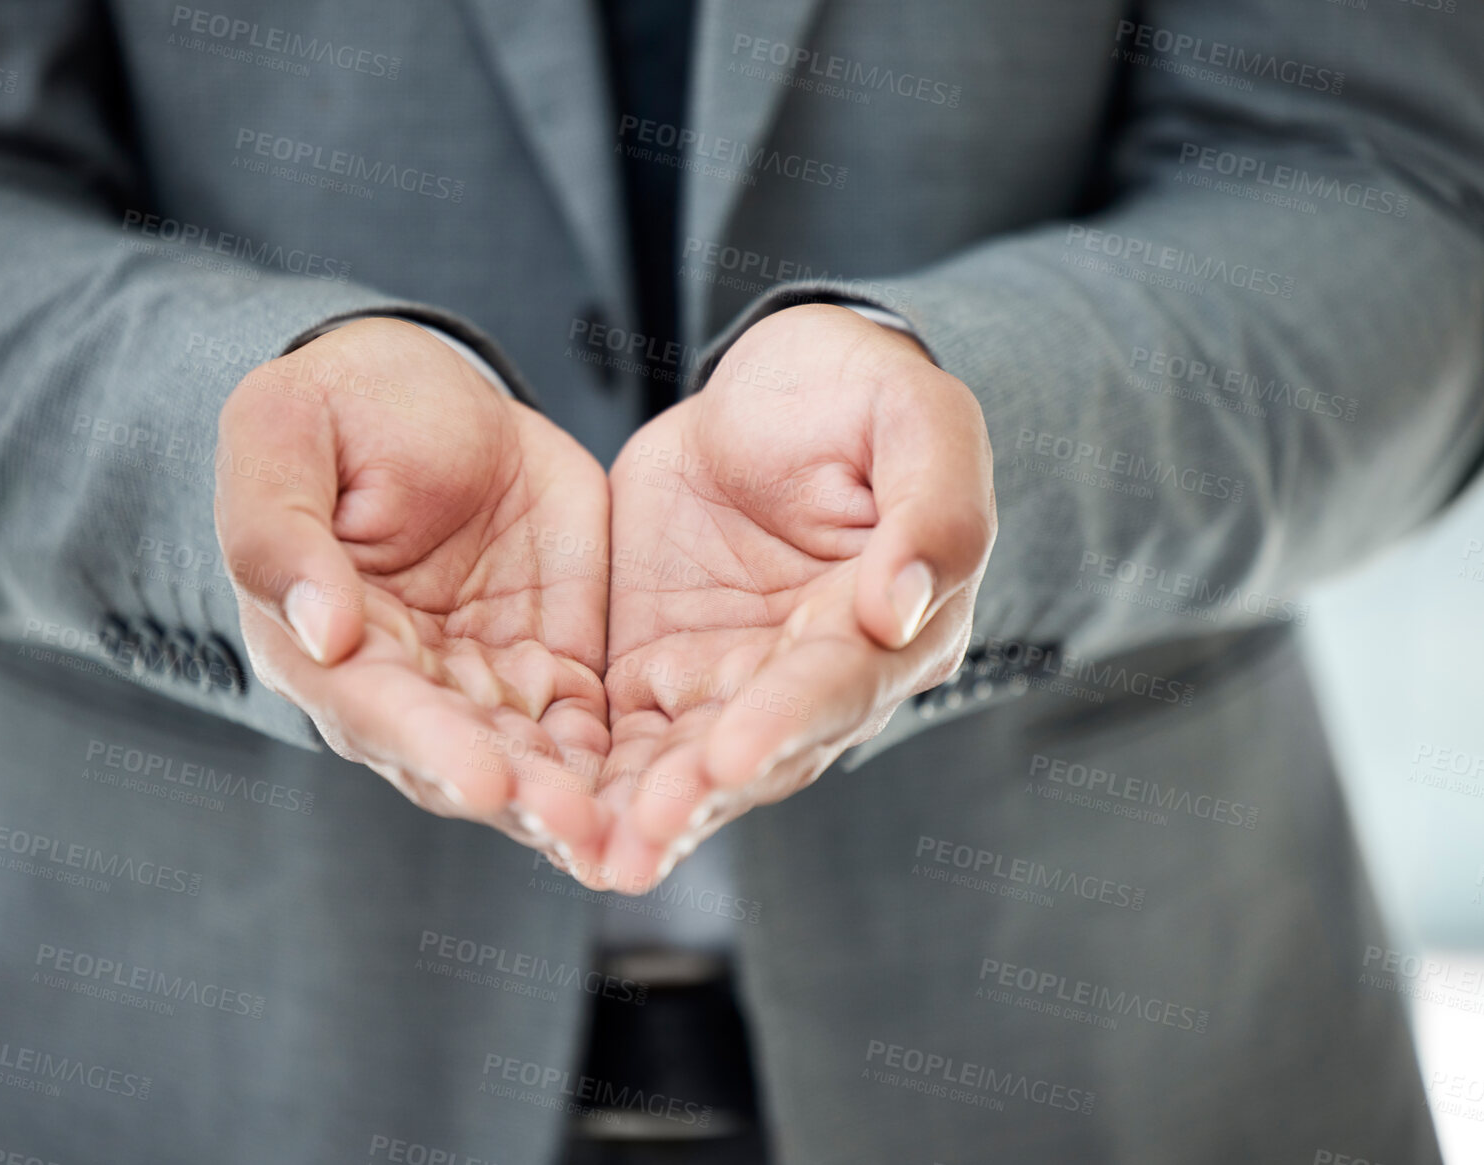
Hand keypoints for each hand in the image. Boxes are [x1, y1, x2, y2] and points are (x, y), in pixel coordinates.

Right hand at [214, 317, 612, 864]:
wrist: (434, 389)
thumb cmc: (342, 406)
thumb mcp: (285, 430)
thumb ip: (281, 530)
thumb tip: (324, 633)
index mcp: (318, 643)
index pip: (373, 709)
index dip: (428, 747)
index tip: (483, 779)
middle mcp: (400, 687)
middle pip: (459, 759)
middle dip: (521, 798)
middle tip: (578, 826)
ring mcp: (480, 685)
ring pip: (528, 765)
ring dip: (574, 803)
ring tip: (625, 831)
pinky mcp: (553, 669)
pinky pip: (588, 733)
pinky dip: (623, 769)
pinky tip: (665, 794)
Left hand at [588, 304, 995, 892]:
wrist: (768, 387)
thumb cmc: (859, 393)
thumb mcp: (914, 416)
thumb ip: (932, 507)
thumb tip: (902, 608)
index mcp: (892, 624)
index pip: (838, 682)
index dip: (788, 719)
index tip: (733, 754)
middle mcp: (815, 678)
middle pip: (760, 751)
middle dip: (700, 797)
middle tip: (643, 834)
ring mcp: (734, 685)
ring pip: (692, 767)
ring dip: (647, 815)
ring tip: (596, 856)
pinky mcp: (661, 678)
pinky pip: (627, 742)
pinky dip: (595, 782)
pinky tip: (551, 818)